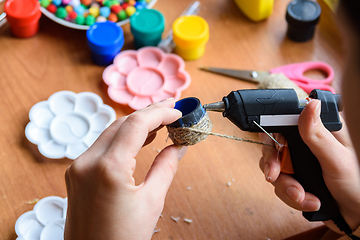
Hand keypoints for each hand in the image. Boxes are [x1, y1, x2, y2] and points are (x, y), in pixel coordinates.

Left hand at [64, 99, 187, 239]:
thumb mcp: (151, 203)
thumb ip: (165, 168)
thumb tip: (178, 146)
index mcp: (108, 168)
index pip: (136, 124)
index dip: (160, 112)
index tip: (178, 110)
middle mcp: (87, 162)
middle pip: (122, 123)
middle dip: (148, 113)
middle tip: (172, 110)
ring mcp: (78, 168)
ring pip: (111, 132)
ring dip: (136, 124)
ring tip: (161, 121)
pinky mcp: (77, 174)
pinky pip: (102, 146)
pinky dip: (123, 138)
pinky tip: (141, 138)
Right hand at [259, 99, 359, 232]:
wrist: (357, 214)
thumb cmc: (356, 184)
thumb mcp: (336, 159)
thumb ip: (318, 135)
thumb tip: (311, 105)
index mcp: (318, 130)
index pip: (283, 124)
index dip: (272, 139)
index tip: (274, 156)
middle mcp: (305, 143)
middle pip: (272, 148)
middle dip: (275, 168)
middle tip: (278, 178)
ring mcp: (298, 161)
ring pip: (273, 169)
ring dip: (286, 187)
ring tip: (304, 197)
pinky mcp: (295, 178)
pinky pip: (279, 185)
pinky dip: (290, 196)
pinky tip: (308, 200)